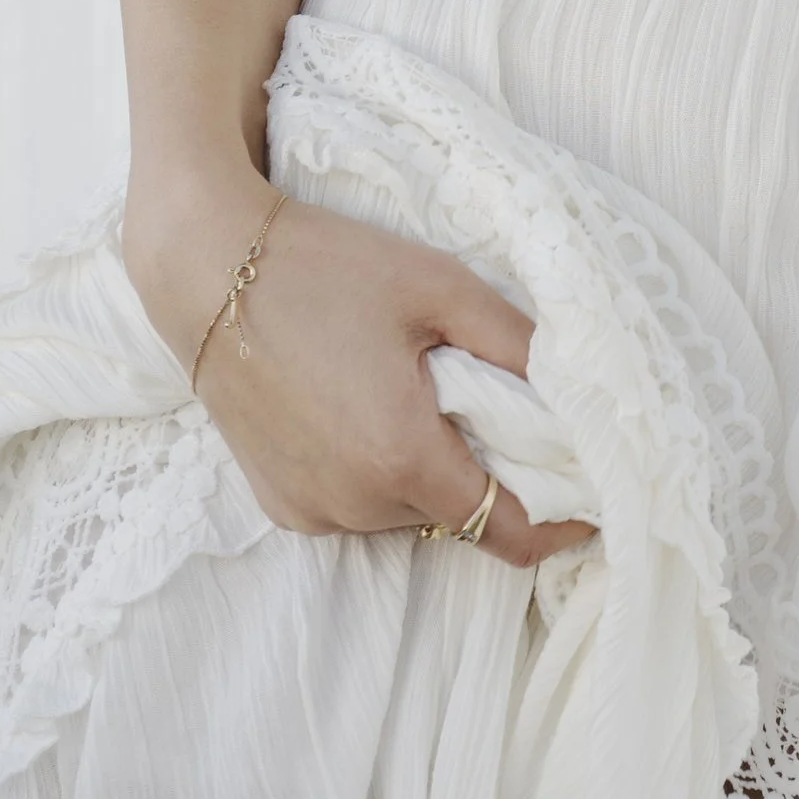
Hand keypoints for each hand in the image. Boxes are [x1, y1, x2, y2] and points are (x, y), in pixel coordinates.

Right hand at [124, 163, 592, 569]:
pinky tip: (368, 411)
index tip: (591, 494)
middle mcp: (355, 503)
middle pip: (458, 516)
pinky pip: (356, 507)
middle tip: (502, 410)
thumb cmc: (327, 267)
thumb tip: (582, 391)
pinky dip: (379, 476)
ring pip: (406, 514)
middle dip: (493, 477)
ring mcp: (311, 510)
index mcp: (402, 457)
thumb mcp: (439, 287)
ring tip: (423, 397)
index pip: (509, 530)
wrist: (207, 270)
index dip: (561, 519)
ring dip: (431, 474)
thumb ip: (518, 343)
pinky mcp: (279, 505)